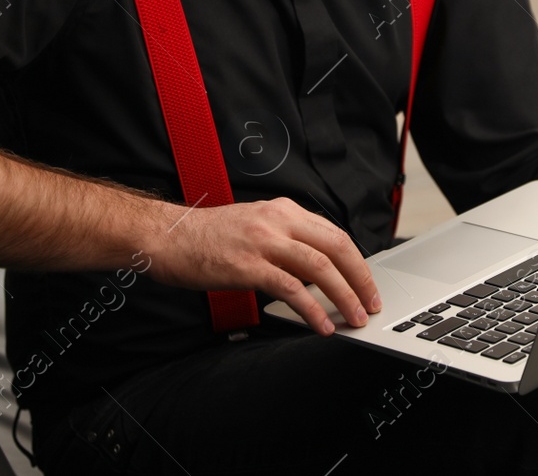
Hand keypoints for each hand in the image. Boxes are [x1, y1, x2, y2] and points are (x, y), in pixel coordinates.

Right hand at [145, 196, 381, 335]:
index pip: (334, 234)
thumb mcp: (254, 225)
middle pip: (336, 247)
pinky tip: (320, 325)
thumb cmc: (206, 237)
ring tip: (354, 318)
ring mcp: (264, 242)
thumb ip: (284, 239)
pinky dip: (312, 309)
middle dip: (361, 278)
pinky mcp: (248, 266)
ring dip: (344, 295)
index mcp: (283, 211)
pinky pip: (291, 289)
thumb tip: (316, 266)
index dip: (357, 262)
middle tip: (371, 303)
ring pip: (320, 267)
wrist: (166, 236)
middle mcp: (278, 221)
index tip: (367, 284)